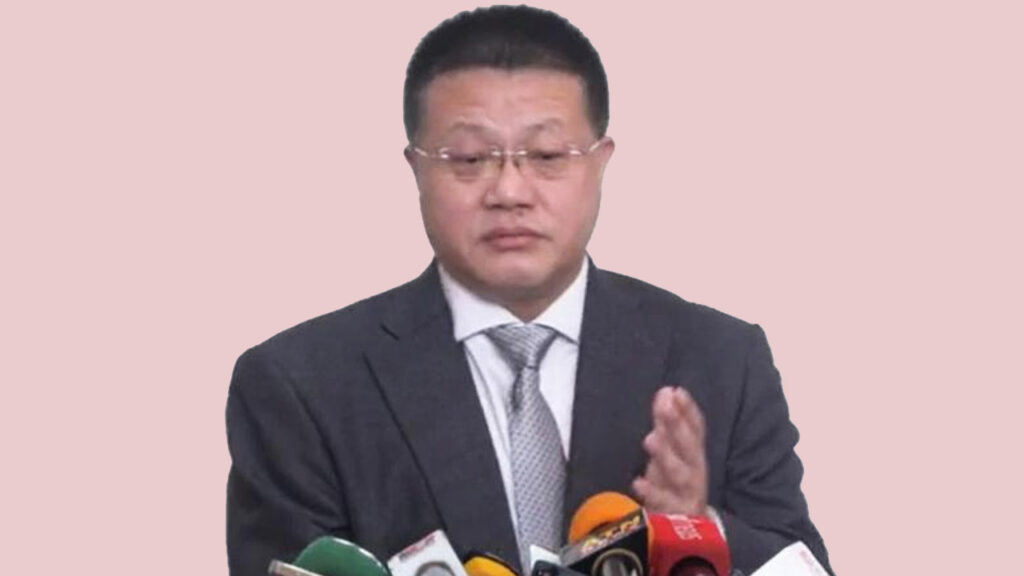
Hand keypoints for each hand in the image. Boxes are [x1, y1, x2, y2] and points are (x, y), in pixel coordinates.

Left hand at [631, 386, 707, 515]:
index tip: (675, 391)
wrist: (688, 531)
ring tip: (650, 438)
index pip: (696, 429)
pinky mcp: (674, 515)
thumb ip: (668, 426)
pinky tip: (638, 481)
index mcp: (694, 455)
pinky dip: (652, 491)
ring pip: (679, 474)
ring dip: (666, 455)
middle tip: (665, 406)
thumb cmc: (675, 484)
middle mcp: (695, 472)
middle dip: (677, 425)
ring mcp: (686, 494)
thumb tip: (665, 393)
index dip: (687, 410)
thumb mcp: (673, 453)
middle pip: (688, 447)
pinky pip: (663, 503)